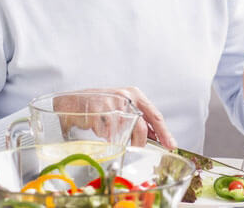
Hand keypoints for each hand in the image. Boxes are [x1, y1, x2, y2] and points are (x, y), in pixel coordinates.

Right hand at [61, 87, 176, 148]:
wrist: (71, 102)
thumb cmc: (100, 106)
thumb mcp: (123, 106)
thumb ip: (139, 118)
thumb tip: (156, 136)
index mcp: (135, 94)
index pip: (155, 115)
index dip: (164, 132)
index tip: (171, 145)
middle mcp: (126, 97)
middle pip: (141, 127)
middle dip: (140, 142)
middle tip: (138, 149)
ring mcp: (112, 104)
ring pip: (125, 133)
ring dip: (121, 140)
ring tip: (114, 137)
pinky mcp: (98, 112)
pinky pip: (108, 134)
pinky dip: (105, 137)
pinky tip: (99, 130)